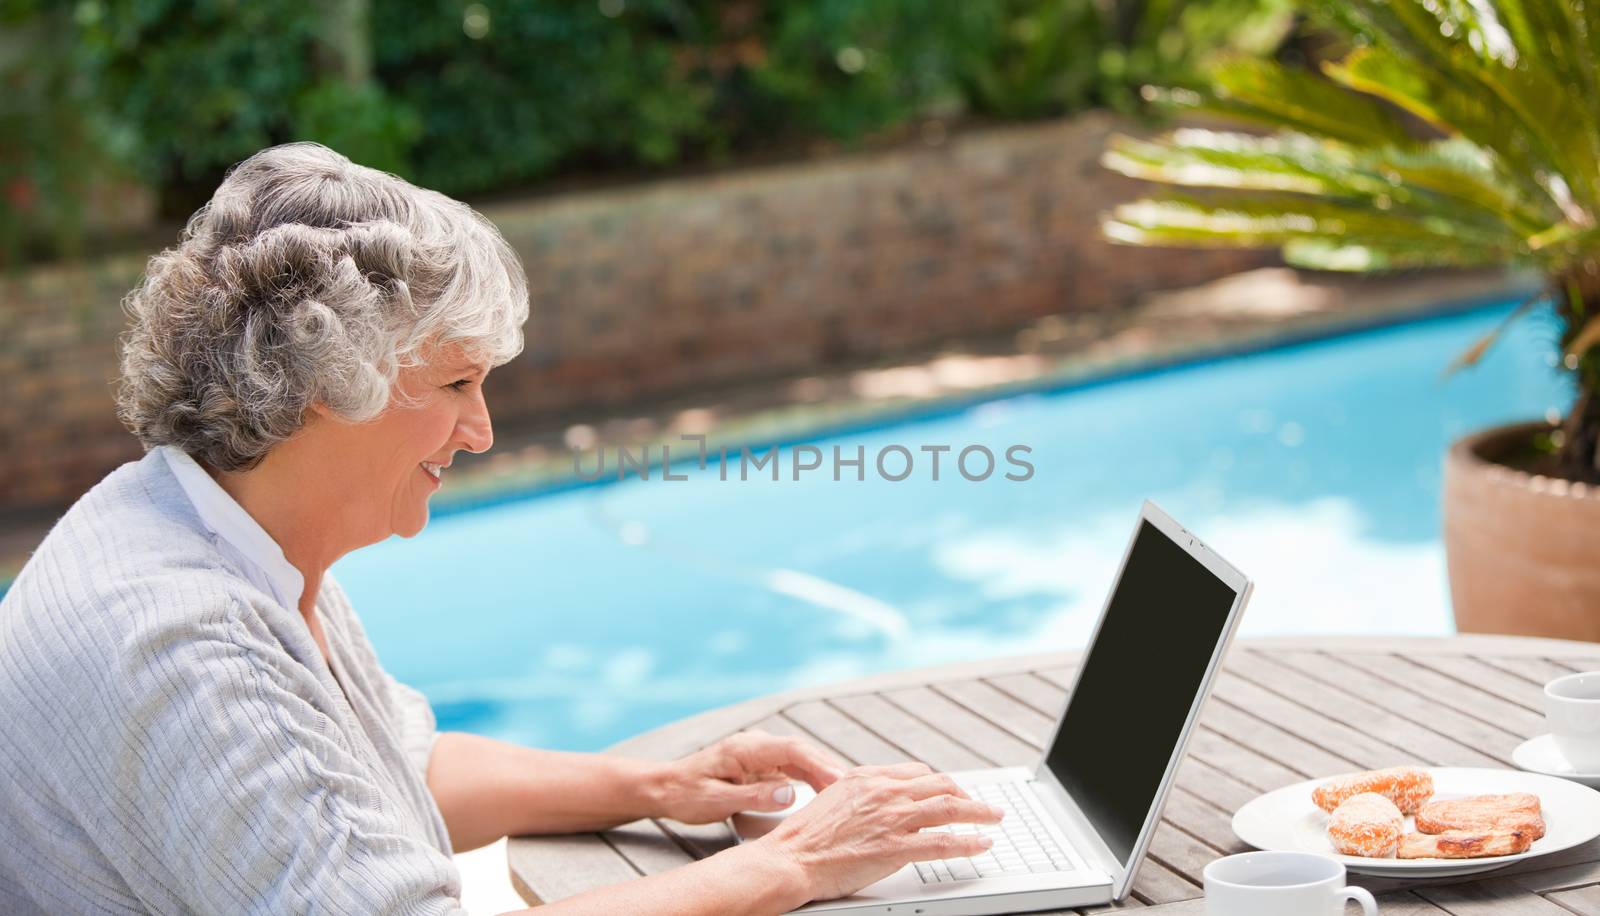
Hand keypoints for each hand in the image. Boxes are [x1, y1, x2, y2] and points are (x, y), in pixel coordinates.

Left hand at [652, 731, 847, 824]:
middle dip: (829, 768)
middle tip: (855, 790)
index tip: (840, 780)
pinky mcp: (761, 766)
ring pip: (800, 760)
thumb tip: (791, 794)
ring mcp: (760, 754)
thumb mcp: (717, 801)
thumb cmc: (686, 794)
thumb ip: (755, 796)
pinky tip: (826, 794)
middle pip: (802, 752)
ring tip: (847, 795)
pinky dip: (811, 780)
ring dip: (823, 775)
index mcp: (746, 748)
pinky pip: (792, 769)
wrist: (665, 788)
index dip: (819, 764)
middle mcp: (756, 745)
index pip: (792, 750)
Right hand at [754, 762, 1003, 901]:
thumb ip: (862, 794)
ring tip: (995, 818)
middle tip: (981, 806)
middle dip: (966, 794)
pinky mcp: (895, 847)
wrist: (792, 857)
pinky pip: (943, 842)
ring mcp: (891, 818)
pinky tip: (982, 844)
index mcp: (868, 777)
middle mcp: (884, 791)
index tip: (952, 792)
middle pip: (939, 784)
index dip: (941, 783)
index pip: (917, 772)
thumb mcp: (834, 798)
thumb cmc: (806, 836)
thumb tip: (881, 799)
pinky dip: (968, 842)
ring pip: (949, 807)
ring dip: (979, 812)